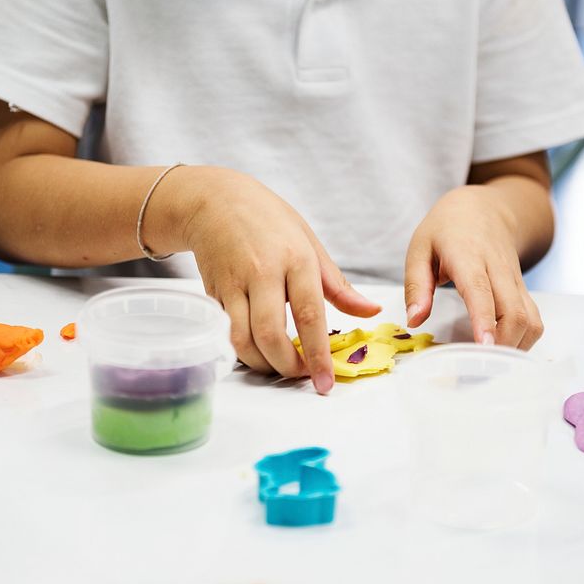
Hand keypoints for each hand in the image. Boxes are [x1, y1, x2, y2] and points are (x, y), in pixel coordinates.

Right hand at [183, 168, 380, 392]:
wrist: (214, 200)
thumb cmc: (268, 220)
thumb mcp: (309, 243)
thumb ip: (338, 285)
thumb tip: (370, 311)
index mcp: (295, 258)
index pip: (309, 316)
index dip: (318, 355)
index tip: (325, 382)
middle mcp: (262, 272)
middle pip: (270, 334)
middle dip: (286, 367)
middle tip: (301, 376)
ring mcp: (233, 283)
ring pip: (242, 339)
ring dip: (262, 365)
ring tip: (279, 367)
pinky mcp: (213, 293)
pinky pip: (226, 332)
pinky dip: (243, 350)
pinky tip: (258, 352)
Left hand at [404, 185, 543, 349]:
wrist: (485, 208)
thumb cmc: (446, 229)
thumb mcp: (420, 248)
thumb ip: (416, 285)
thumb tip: (414, 320)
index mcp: (467, 254)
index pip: (480, 288)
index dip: (484, 318)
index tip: (484, 345)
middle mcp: (497, 268)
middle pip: (514, 310)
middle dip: (503, 344)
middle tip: (479, 367)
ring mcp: (515, 279)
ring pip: (530, 317)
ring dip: (516, 346)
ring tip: (491, 364)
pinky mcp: (523, 289)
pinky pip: (533, 318)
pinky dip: (523, 340)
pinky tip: (503, 350)